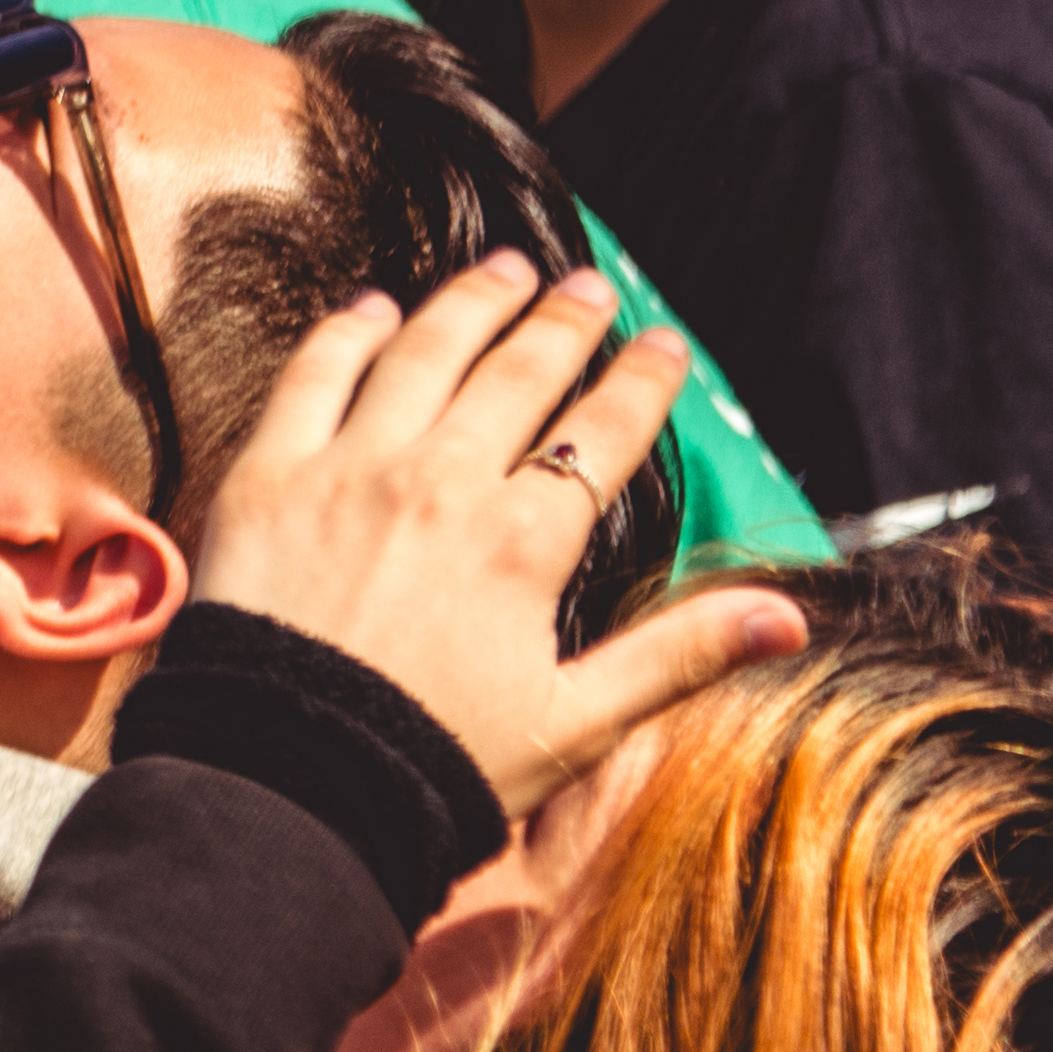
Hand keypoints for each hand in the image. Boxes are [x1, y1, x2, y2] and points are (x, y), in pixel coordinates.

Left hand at [171, 255, 805, 822]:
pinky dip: (349, 333)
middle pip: (518, 373)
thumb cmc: (430, 763)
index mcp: (524, 542)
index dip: (641, 383)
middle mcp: (441, 485)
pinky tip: (373, 308)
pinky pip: (312, 378)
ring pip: (423, 355)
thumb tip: (788, 620)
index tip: (665, 346)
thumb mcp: (575, 723)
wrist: (280, 782)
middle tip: (588, 286)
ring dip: (469, 303)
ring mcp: (348, 472)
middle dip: (562, 321)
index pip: (602, 435)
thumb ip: (677, 656)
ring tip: (504, 268)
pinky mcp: (264, 478)